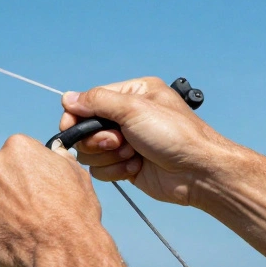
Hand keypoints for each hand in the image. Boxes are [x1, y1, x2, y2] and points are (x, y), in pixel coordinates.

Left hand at [0, 134, 109, 266]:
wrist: (63, 250)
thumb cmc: (74, 214)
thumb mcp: (76, 174)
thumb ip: (58, 158)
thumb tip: (54, 150)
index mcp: (17, 147)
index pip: (11, 155)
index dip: (21, 175)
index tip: (28, 189)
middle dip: (1, 188)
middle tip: (18, 209)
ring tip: (8, 225)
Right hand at [60, 77, 235, 205]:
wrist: (198, 172)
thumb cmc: (175, 135)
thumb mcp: (134, 108)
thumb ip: (97, 101)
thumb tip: (67, 97)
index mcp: (132, 94)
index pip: (89, 101)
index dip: (77, 115)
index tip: (70, 127)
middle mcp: (127, 116)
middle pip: (86, 128)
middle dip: (99, 139)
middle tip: (119, 141)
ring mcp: (126, 142)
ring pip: (91, 152)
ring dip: (109, 156)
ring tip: (132, 154)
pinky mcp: (126, 165)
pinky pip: (102, 170)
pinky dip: (116, 170)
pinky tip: (136, 167)